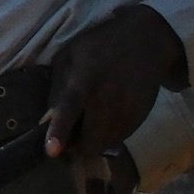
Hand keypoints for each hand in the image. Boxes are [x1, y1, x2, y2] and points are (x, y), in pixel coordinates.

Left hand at [40, 1, 189, 163]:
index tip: (52, 152)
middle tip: (69, 139)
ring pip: (104, 145)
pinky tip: (105, 119)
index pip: (68, 110)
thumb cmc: (99, 47)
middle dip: (75, 147)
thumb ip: (57, 87)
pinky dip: (108, 136)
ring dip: (92, 143)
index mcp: (82, 82)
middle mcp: (105, 100)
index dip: (59, 132)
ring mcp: (126, 110)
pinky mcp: (139, 116)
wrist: (145, 41)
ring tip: (88, 125)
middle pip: (89, 142)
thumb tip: (48, 117)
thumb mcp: (68, 56)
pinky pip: (119, 138)